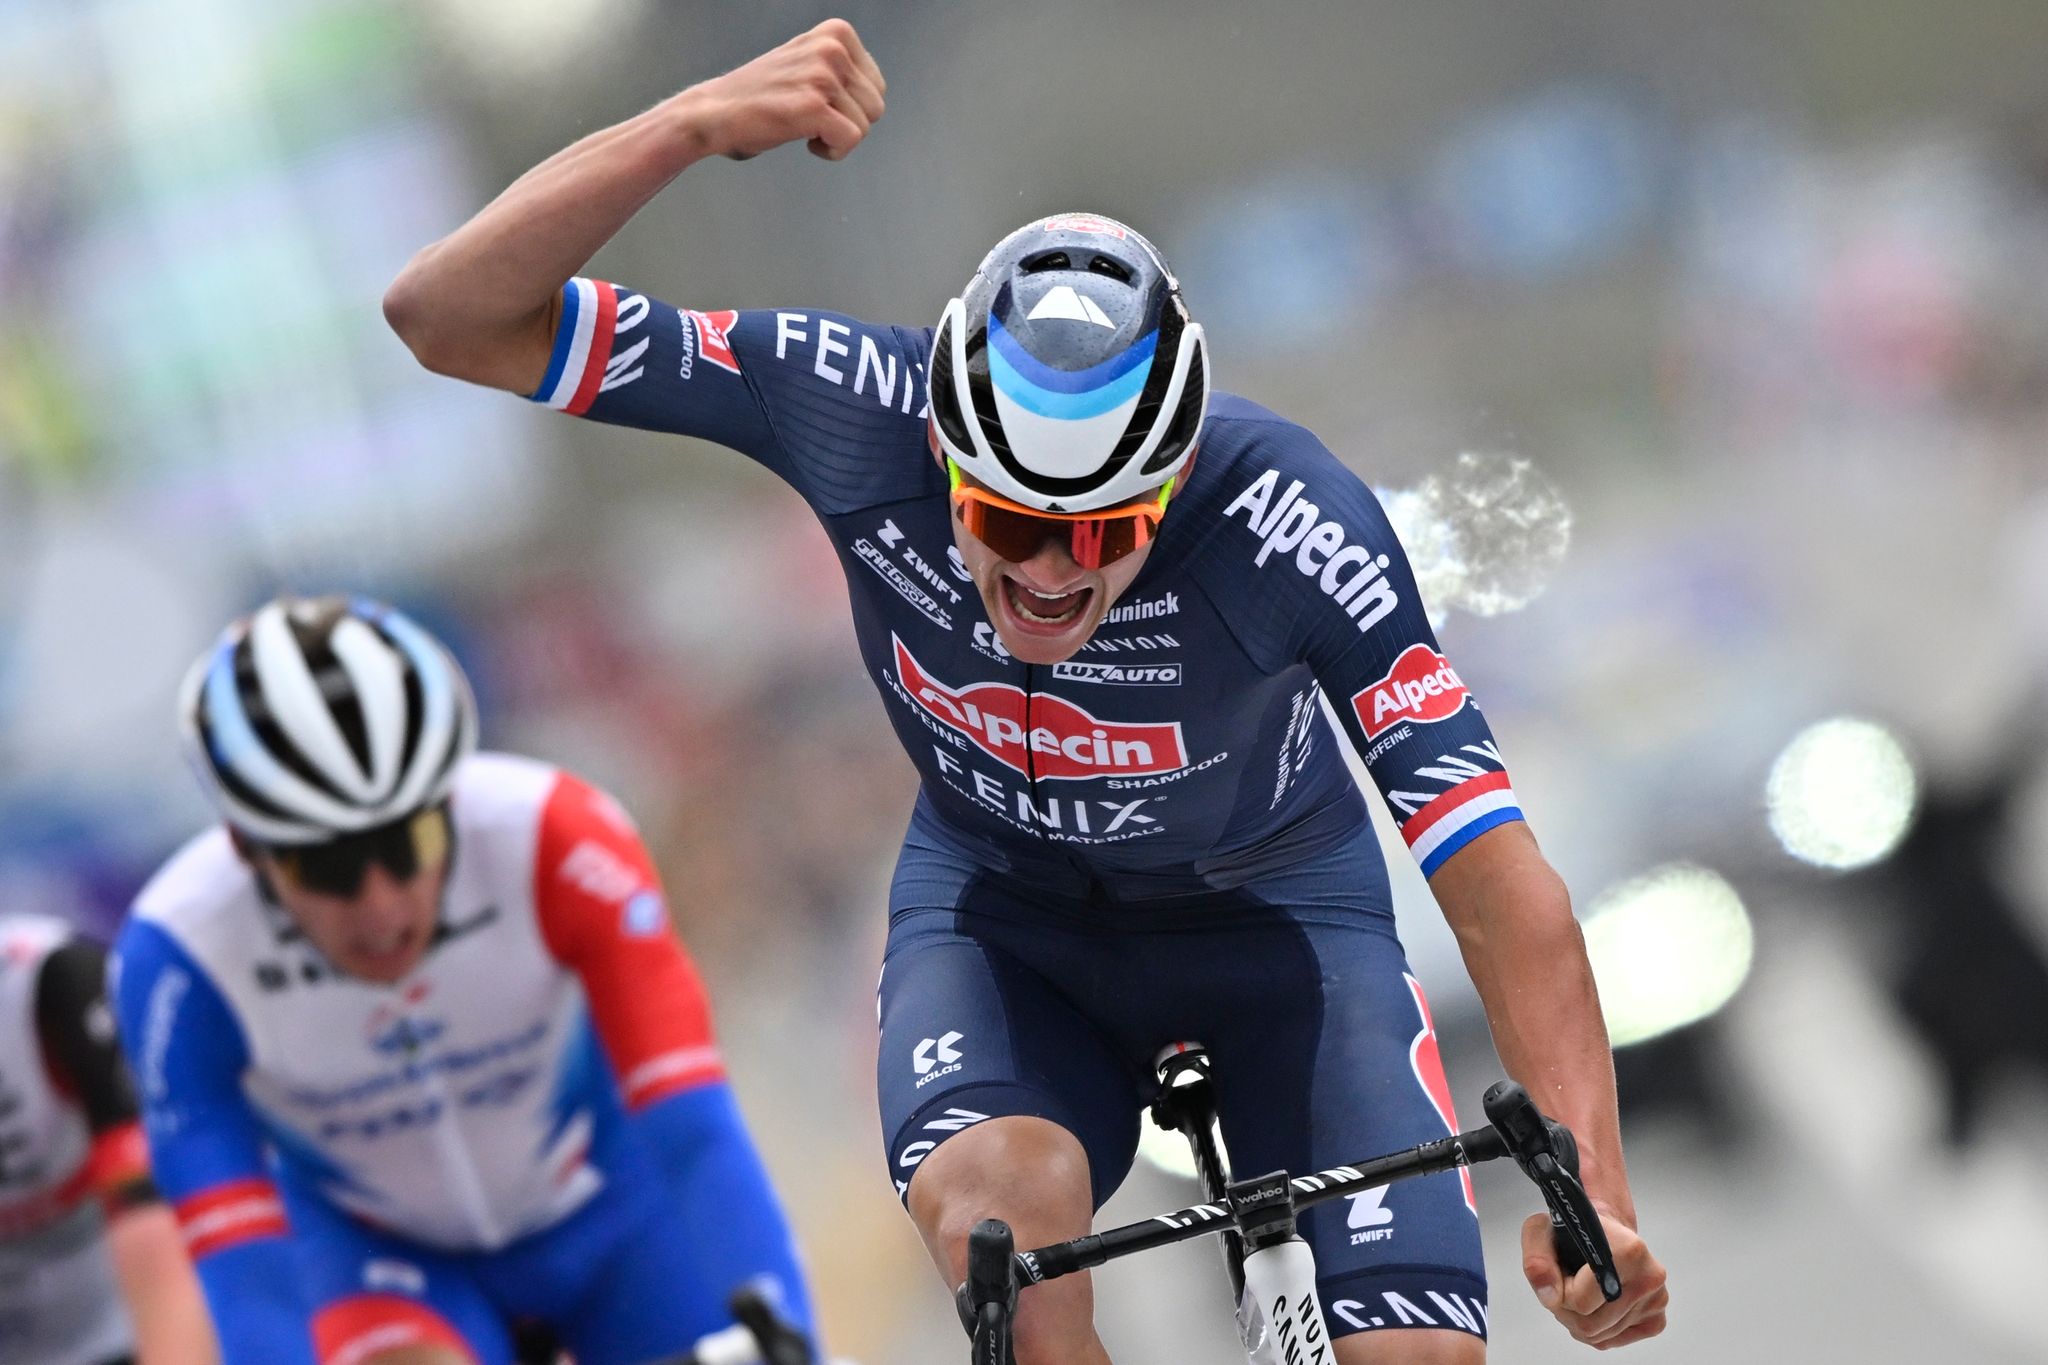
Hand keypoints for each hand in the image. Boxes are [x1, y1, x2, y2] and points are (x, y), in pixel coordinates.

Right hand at [686, 19, 886, 162]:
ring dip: (836, 138)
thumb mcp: (809, 62)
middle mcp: (832, 48)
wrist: (716, 111)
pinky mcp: (814, 106)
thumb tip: (875, 93)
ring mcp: (822, 76)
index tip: (822, 105)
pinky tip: (807, 142)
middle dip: (848, 123)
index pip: (876, 86)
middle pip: (875, 108)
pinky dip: (832, 152)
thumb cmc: (761, 94)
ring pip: (864, 127)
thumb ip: (843, 68)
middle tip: (812, 119)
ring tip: (805, 127)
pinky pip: (850, 140)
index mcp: (836, 33)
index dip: (853, 107)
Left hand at [1521, 1206, 1667, 1348]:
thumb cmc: (1574, 1232)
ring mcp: (1656, 1300)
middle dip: (1567, 1311)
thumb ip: (1537, 1260)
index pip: (1580, 1302)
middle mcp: (1649, 1277)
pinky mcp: (1656, 1318)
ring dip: (1579, 1320)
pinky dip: (1597, 1329)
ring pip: (1601, 1336)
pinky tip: (1595, 1304)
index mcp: (1628, 1251)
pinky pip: (1614, 1340)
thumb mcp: (1541, 1230)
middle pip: (1590, 1325)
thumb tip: (1550, 1296)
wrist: (1604, 1234)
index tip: (1562, 1273)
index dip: (1560, 1291)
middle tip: (1566, 1285)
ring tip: (1579, 1291)